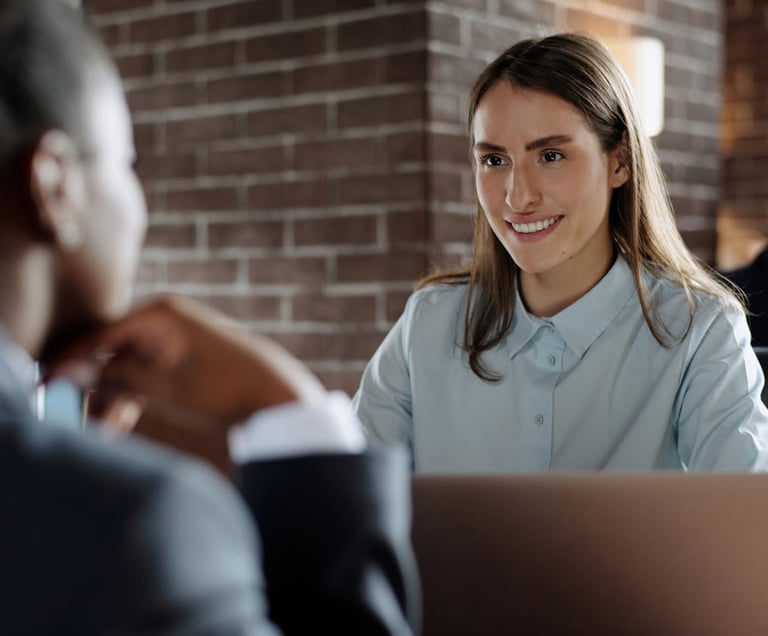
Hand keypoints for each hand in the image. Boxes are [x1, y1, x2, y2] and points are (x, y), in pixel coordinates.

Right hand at [47, 295, 325, 434]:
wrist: (276, 396)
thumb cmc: (221, 387)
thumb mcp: (163, 387)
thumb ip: (115, 377)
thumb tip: (71, 372)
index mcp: (159, 313)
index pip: (100, 335)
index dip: (73, 363)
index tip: (52, 387)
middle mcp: (165, 320)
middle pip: (113, 353)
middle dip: (97, 388)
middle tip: (83, 421)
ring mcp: (174, 339)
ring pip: (130, 369)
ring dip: (115, 398)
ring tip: (107, 431)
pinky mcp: (183, 359)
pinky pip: (149, 375)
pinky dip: (136, 396)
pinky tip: (122, 423)